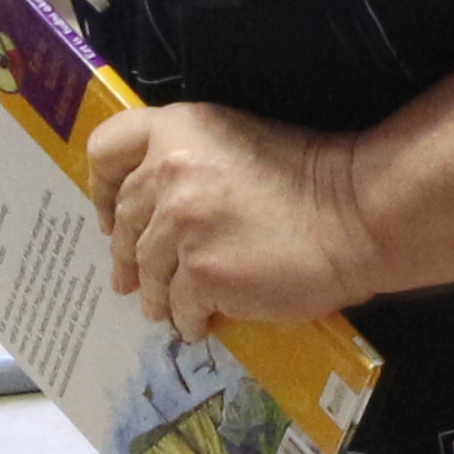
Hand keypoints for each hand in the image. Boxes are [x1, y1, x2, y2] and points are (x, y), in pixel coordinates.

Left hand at [85, 100, 379, 337]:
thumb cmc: (308, 178)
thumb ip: (186, 162)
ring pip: (147, 270)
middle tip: (130, 278)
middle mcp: (167, 171)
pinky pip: (178, 305)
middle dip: (125, 254)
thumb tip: (153, 210)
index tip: (106, 215)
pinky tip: (201, 324)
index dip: (100, 186)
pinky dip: (187, 319)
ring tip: (167, 309)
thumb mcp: (234, 144)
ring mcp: (180, 224)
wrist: (354, 215)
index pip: (106, 149)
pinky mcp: (200, 273)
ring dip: (156, 294)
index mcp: (176, 129)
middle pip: (123, 220)